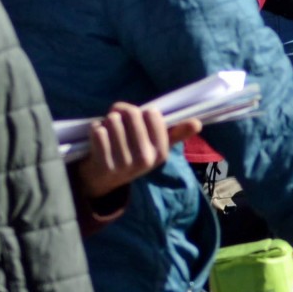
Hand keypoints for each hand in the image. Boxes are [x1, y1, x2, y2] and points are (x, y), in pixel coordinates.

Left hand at [75, 102, 200, 198]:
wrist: (103, 179)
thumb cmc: (131, 153)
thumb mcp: (155, 146)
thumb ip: (176, 132)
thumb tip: (197, 123)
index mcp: (161, 153)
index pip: (152, 114)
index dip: (141, 112)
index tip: (137, 121)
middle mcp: (146, 159)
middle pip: (132, 113)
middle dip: (121, 114)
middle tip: (118, 125)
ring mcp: (125, 163)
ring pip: (113, 121)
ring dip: (107, 122)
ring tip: (108, 134)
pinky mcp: (104, 165)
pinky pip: (98, 131)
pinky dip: (95, 130)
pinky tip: (97, 140)